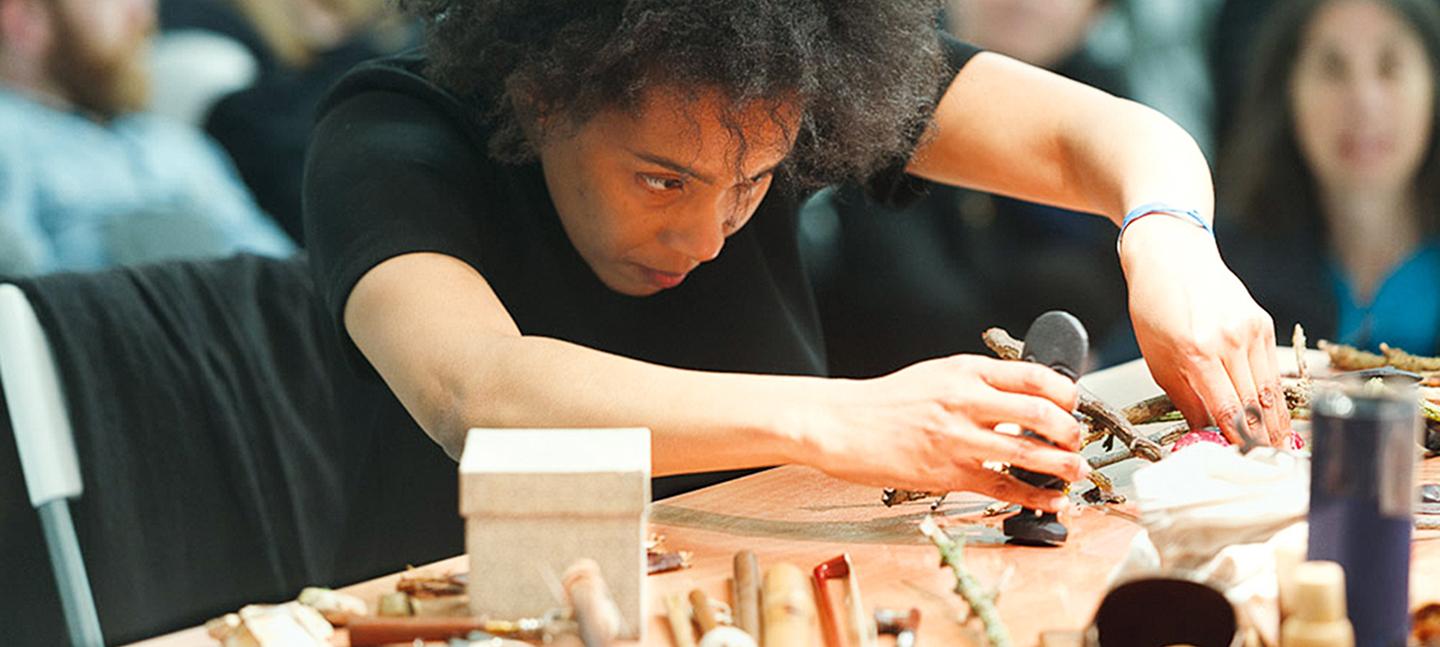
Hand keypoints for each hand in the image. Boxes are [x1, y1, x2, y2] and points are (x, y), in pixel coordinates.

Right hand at [799, 355, 1089, 511]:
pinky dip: (1034, 497)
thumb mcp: (936, 374)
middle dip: (1070, 431)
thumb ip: (978, 383)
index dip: (1066, 392)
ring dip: (1062, 466)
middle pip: (1041, 413)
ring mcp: (958, 439)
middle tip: (1077, 441)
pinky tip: (1050, 501)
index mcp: (966, 372)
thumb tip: (1023, 399)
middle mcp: (966, 402)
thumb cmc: (886, 402)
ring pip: (1028, 454)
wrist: (842, 423)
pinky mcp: (947, 474)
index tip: (1074, 405)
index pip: (1034, 375)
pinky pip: (1003, 488)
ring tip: (1075, 472)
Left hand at [1121, 217, 1292, 445]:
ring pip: (1270, 388)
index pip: (1226, 409)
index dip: (1238, 441)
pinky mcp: (1263, 323)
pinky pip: (1272, 367)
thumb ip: (1184, 398)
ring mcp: (1250, 329)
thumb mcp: (1157, 358)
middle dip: (1262, 439)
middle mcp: (1228, 339)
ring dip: (1276, 422)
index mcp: (1196, 350)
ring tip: (1277, 448)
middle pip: (1254, 403)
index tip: (1243, 462)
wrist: (1172, 256)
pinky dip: (1274, 394)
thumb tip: (1202, 432)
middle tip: (1267, 465)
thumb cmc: (1155, 305)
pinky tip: (1276, 415)